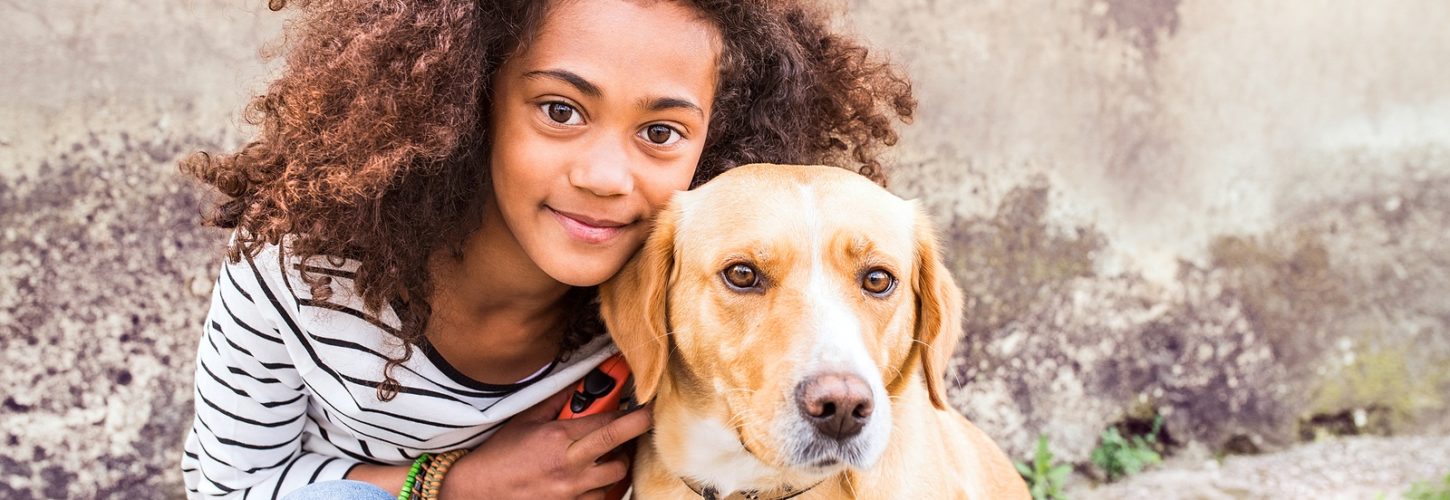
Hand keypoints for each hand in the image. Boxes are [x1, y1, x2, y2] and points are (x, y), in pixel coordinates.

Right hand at [441, 389, 651, 499]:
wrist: (478, 491)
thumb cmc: (500, 456)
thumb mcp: (526, 421)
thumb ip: (556, 402)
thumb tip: (580, 385)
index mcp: (558, 438)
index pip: (606, 421)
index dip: (629, 412)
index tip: (644, 405)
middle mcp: (568, 466)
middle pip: (618, 448)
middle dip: (637, 431)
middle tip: (645, 422)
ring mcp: (570, 491)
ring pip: (615, 477)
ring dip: (618, 463)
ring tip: (611, 453)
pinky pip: (600, 498)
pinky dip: (603, 487)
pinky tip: (596, 477)